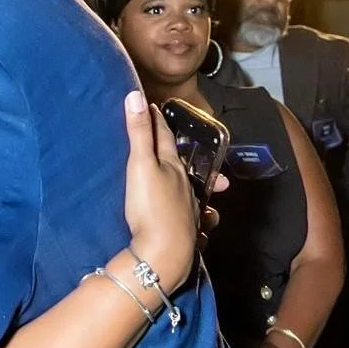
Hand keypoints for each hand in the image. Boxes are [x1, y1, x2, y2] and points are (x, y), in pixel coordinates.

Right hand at [121, 93, 197, 294]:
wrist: (163, 252)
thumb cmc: (150, 207)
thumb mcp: (140, 166)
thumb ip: (139, 133)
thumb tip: (136, 95)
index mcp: (172, 167)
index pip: (164, 138)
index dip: (157, 122)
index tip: (152, 108)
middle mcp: (185, 186)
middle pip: (182, 165)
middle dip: (179, 152)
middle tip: (181, 143)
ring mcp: (189, 210)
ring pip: (196, 193)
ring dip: (199, 187)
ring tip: (212, 187)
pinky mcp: (187, 233)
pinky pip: (199, 222)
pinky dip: (203, 218)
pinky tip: (205, 223)